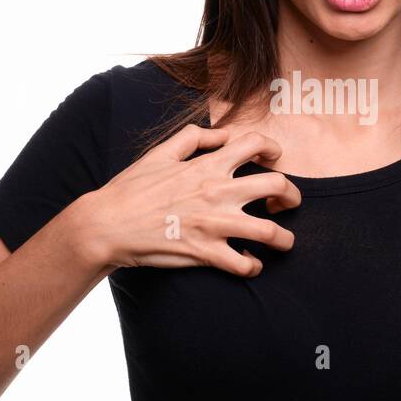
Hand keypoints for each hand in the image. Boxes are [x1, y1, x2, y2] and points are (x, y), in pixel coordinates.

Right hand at [70, 124, 300, 276]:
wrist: (107, 225)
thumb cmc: (131, 188)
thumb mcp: (160, 152)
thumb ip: (194, 138)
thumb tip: (223, 135)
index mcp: (208, 165)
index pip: (255, 144)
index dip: (273, 147)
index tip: (275, 158)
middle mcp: (217, 193)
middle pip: (277, 186)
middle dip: (293, 195)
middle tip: (288, 203)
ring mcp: (214, 225)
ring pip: (270, 232)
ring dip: (285, 239)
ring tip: (283, 242)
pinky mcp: (205, 253)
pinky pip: (244, 264)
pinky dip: (253, 266)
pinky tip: (249, 263)